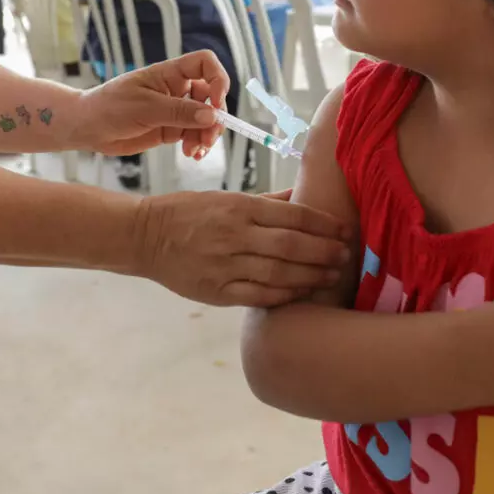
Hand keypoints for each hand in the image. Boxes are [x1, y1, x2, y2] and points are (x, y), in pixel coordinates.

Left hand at [72, 50, 231, 156]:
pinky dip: (197, 144)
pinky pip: (193, 134)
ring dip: (207, 134)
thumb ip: (179, 112)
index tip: (216, 103)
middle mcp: (176, 89)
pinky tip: (192, 154)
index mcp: (169, 73)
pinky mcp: (170, 129)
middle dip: (215, 116)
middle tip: (208, 137)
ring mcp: (174, 110)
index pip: (205, 63)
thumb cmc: (109, 107)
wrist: (88, 128)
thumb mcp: (145, 108)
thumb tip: (212, 116)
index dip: (218, 79)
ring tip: (196, 150)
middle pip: (211, 95)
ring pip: (205, 118)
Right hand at [130, 190, 351, 306]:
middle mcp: (234, 235)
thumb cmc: (190, 212)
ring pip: (279, 273)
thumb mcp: (226, 197)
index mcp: (239, 208)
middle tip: (347, 255)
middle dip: (325, 251)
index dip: (324, 224)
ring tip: (333, 275)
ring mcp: (225, 265)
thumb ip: (267, 201)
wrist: (146, 236)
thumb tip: (303, 197)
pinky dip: (285, 296)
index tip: (344, 229)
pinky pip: (259, 296)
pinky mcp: (217, 291)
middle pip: (291, 245)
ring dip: (312, 275)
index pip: (292, 215)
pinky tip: (303, 292)